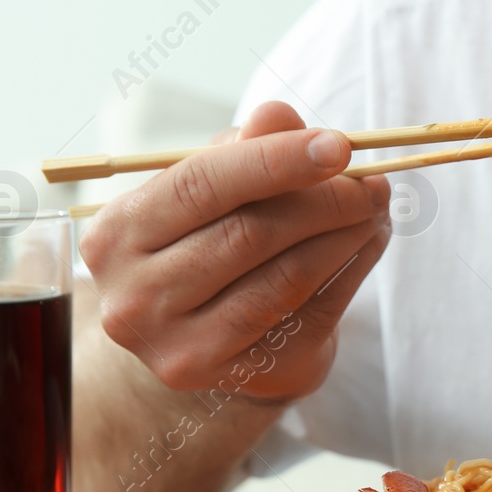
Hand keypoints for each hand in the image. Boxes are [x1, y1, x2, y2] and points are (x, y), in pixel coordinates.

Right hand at [79, 101, 390, 403]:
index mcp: (116, 235)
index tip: (338, 146)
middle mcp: (136, 299)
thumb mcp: (211, 189)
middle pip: (248, 234)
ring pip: (284, 279)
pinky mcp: (233, 376)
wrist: (194, 338)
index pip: (200, 185)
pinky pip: (307, 314)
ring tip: (374, 207)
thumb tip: (279, 114)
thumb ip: (242, 150)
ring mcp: (181, 347)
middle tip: (369, 181)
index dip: (275, 160)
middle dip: (322, 200)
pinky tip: (367, 242)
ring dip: (345, 236)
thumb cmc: (202, 244)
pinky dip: (348, 271)